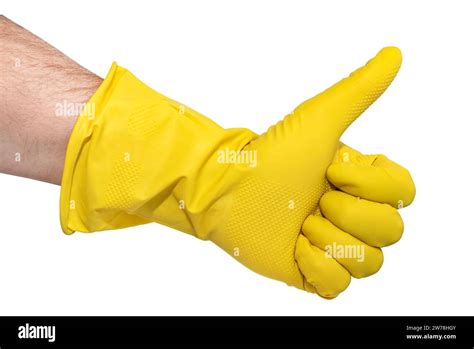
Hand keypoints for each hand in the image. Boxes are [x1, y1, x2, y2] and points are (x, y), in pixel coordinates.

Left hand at [207, 47, 414, 296]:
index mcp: (363, 183)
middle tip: (313, 200)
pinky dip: (318, 268)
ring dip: (330, 240)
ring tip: (299, 225)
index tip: (331, 170)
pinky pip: (339, 288)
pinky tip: (294, 247)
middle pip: (390, 232)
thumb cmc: (270, 154)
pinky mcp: (312, 272)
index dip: (371, 187)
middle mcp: (354, 214)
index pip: (404, 195)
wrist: (225, 189)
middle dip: (348, 214)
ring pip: (370, 264)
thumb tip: (394, 55)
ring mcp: (334, 246)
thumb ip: (358, 91)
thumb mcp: (319, 120)